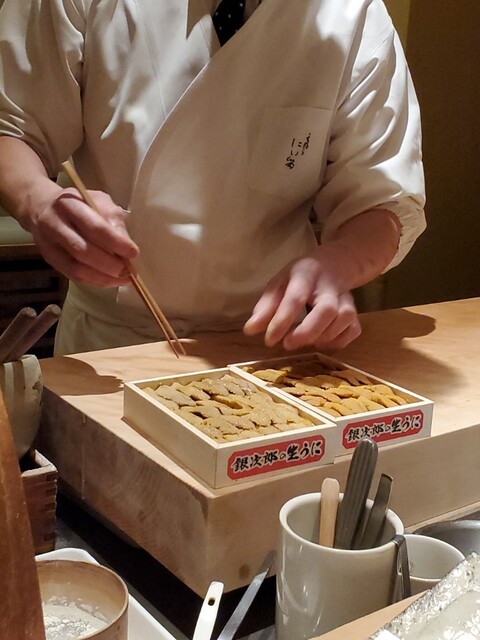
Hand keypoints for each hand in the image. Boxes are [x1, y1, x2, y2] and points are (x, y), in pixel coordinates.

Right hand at [29, 186, 138, 286]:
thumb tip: (126, 243)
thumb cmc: (79, 203)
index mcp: (69, 204)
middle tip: (129, 270)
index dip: (115, 242)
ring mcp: (48, 244)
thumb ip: (112, 218)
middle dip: (109, 264)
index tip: (133, 253)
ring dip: (103, 277)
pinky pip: (73, 276)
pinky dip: (94, 281)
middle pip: (83, 251)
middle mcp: (54, 224)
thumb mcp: (98, 200)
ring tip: (123, 278)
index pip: (94, 227)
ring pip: (76, 268)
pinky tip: (110, 280)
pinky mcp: (49, 260)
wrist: (41, 206)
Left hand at [243, 247, 361, 350]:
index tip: (269, 340)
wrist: (336, 262)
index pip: (295, 298)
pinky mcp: (356, 311)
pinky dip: (338, 342)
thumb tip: (250, 331)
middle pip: (327, 310)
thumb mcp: (280, 283)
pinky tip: (321, 343)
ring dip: (323, 337)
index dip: (282, 321)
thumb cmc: (301, 276)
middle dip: (308, 331)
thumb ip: (265, 307)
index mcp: (305, 274)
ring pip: (344, 319)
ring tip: (304, 341)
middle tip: (288, 345)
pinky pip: (353, 330)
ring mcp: (347, 297)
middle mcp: (329, 285)